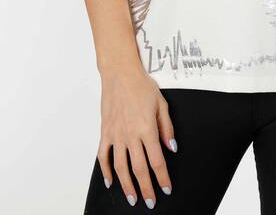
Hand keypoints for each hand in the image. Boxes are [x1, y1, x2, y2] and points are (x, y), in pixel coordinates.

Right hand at [97, 66, 176, 207]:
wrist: (120, 74)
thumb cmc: (142, 86)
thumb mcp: (161, 104)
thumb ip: (167, 127)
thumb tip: (172, 147)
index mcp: (147, 129)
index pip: (156, 160)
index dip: (162, 177)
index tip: (166, 188)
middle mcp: (131, 135)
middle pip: (139, 169)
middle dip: (146, 188)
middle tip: (150, 202)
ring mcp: (116, 135)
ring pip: (121, 167)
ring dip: (127, 185)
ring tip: (132, 199)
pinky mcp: (105, 132)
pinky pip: (103, 156)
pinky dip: (105, 171)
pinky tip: (110, 182)